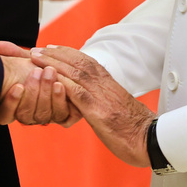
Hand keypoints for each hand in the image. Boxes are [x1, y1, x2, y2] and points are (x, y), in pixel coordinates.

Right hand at [0, 41, 80, 126]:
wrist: (62, 70)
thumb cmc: (39, 66)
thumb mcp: (25, 60)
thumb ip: (12, 54)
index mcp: (12, 106)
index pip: (4, 115)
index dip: (10, 103)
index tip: (18, 86)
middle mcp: (26, 115)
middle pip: (25, 114)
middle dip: (32, 92)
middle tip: (37, 71)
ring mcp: (43, 117)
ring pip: (42, 115)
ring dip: (45, 92)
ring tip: (49, 72)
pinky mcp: (61, 116)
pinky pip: (59, 115)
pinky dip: (58, 99)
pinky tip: (59, 84)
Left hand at [32, 45, 153, 166]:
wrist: (150, 139)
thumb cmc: (134, 128)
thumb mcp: (116, 107)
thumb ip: (102, 98)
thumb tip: (88, 98)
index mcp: (109, 83)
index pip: (85, 60)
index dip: (66, 52)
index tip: (51, 48)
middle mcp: (104, 85)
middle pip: (77, 61)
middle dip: (55, 53)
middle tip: (37, 49)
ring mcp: (101, 96)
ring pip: (74, 72)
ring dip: (53, 63)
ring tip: (36, 57)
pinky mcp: (98, 110)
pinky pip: (77, 92)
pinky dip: (61, 83)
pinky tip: (48, 78)